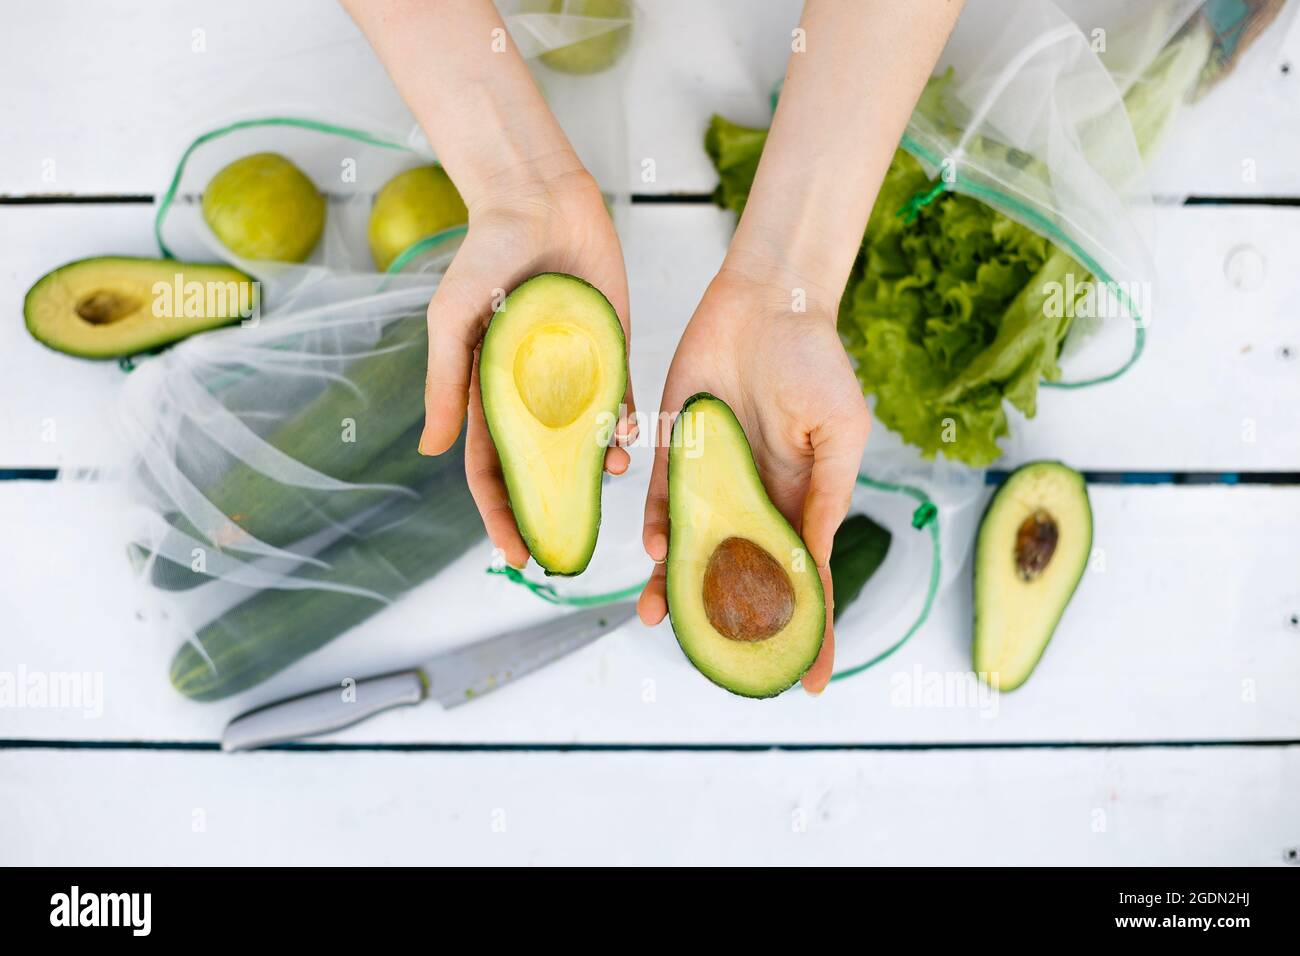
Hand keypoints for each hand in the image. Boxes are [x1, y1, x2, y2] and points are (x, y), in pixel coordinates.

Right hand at [418, 162, 636, 567]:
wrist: (538, 201)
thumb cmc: (484, 256)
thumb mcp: (452, 321)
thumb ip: (446, 384)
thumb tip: (431, 450)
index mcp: (487, 394)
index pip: (491, 470)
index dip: (499, 515)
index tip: (515, 555)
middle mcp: (531, 395)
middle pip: (539, 470)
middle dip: (549, 511)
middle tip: (564, 551)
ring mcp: (572, 376)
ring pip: (585, 443)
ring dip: (595, 469)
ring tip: (609, 478)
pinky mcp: (609, 352)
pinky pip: (620, 402)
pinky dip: (627, 427)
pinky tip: (633, 441)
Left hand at [637, 266, 869, 693]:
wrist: (765, 300)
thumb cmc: (815, 359)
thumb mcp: (838, 432)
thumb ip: (825, 495)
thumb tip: (814, 559)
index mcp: (802, 500)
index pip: (808, 579)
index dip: (813, 630)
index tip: (812, 679)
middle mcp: (754, 497)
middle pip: (740, 574)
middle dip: (727, 617)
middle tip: (711, 655)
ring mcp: (713, 476)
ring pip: (692, 547)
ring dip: (674, 583)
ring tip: (654, 615)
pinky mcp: (677, 448)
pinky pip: (664, 499)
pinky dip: (659, 527)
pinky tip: (657, 550)